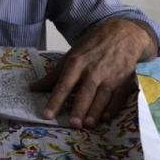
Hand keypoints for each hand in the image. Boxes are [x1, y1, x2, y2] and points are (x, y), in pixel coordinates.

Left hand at [30, 19, 155, 128]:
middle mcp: (94, 70)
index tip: (47, 114)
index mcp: (77, 63)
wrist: (123, 33)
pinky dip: (113, 107)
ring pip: (102, 96)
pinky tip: (107, 118)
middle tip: (73, 124)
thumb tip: (34, 88)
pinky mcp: (125, 80)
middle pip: (85, 91)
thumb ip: (54, 74)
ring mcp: (111, 75)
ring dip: (95, 111)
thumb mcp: (72, 55)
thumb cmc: (93, 46)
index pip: (64, 84)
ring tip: (88, 125)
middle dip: (79, 108)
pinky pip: (119, 96)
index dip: (55, 100)